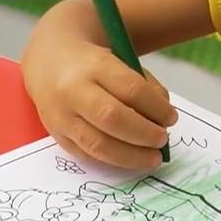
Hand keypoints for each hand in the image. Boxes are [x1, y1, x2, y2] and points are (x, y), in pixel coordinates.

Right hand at [22, 34, 175, 169]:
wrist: (48, 61)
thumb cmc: (93, 63)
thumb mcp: (120, 60)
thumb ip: (144, 85)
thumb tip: (164, 119)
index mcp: (95, 65)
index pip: (131, 89)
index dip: (156, 108)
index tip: (172, 118)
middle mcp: (74, 90)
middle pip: (112, 118)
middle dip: (144, 134)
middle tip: (163, 140)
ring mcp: (62, 116)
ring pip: (98, 144)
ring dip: (131, 156)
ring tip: (152, 158)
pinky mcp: (57, 135)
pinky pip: (87, 155)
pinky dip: (113, 160)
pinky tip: (130, 159)